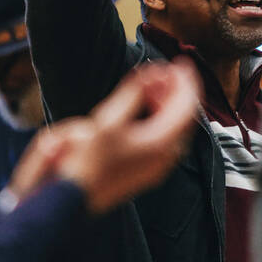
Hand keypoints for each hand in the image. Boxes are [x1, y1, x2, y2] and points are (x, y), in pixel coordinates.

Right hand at [8, 59, 200, 213]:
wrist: (74, 198)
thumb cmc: (88, 160)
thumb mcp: (109, 119)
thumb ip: (134, 94)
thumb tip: (152, 73)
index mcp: (162, 143)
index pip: (187, 106)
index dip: (187, 81)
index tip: (182, 63)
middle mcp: (166, 157)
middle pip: (183, 117)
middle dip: (175, 92)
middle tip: (161, 72)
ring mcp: (157, 167)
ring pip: (173, 129)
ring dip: (165, 105)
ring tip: (151, 88)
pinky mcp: (146, 171)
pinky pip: (162, 140)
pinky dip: (158, 121)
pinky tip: (143, 111)